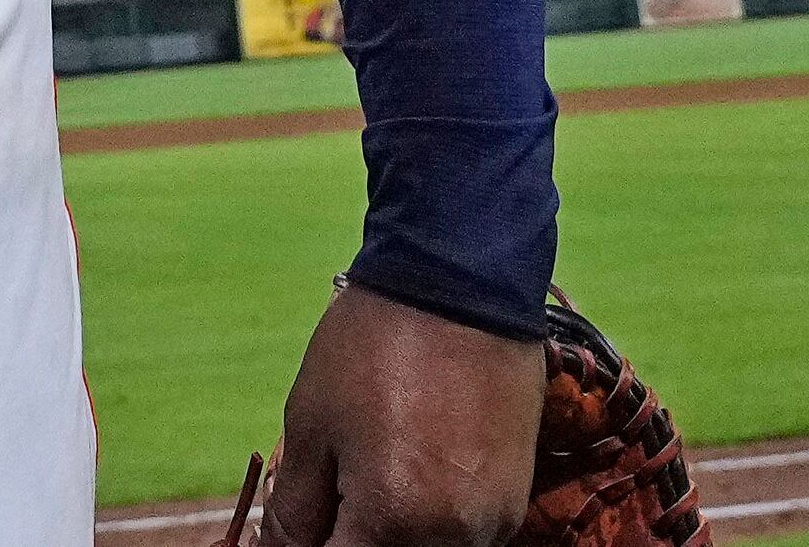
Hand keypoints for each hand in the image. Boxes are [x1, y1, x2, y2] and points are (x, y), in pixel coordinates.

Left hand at [256, 284, 541, 545]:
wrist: (461, 287)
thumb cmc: (376, 347)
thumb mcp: (312, 425)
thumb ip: (296, 512)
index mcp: (393, 520)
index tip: (300, 524)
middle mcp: (453, 538)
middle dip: (347, 536)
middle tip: (330, 490)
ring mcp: (491, 525)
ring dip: (388, 532)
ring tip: (370, 465)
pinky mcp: (512, 505)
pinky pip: (459, 538)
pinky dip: (427, 522)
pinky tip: (408, 468)